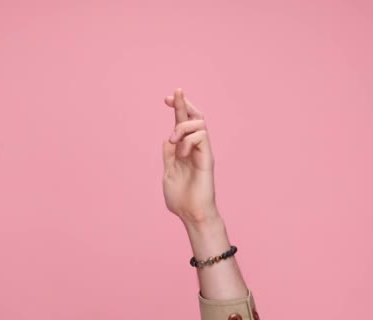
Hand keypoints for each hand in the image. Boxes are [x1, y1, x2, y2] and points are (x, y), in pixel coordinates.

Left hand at [162, 89, 218, 226]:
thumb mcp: (168, 172)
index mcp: (184, 149)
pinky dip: (187, 141)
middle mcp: (195, 147)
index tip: (165, 99)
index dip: (176, 108)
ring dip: (182, 126)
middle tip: (174, 93)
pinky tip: (182, 155)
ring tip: (173, 141)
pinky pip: (201, 137)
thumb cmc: (180, 198)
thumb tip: (167, 138)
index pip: (182, 123)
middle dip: (184, 102)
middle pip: (195, 116)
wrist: (191, 214)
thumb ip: (168, 155)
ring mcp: (203, 152)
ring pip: (199, 122)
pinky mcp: (207, 158)